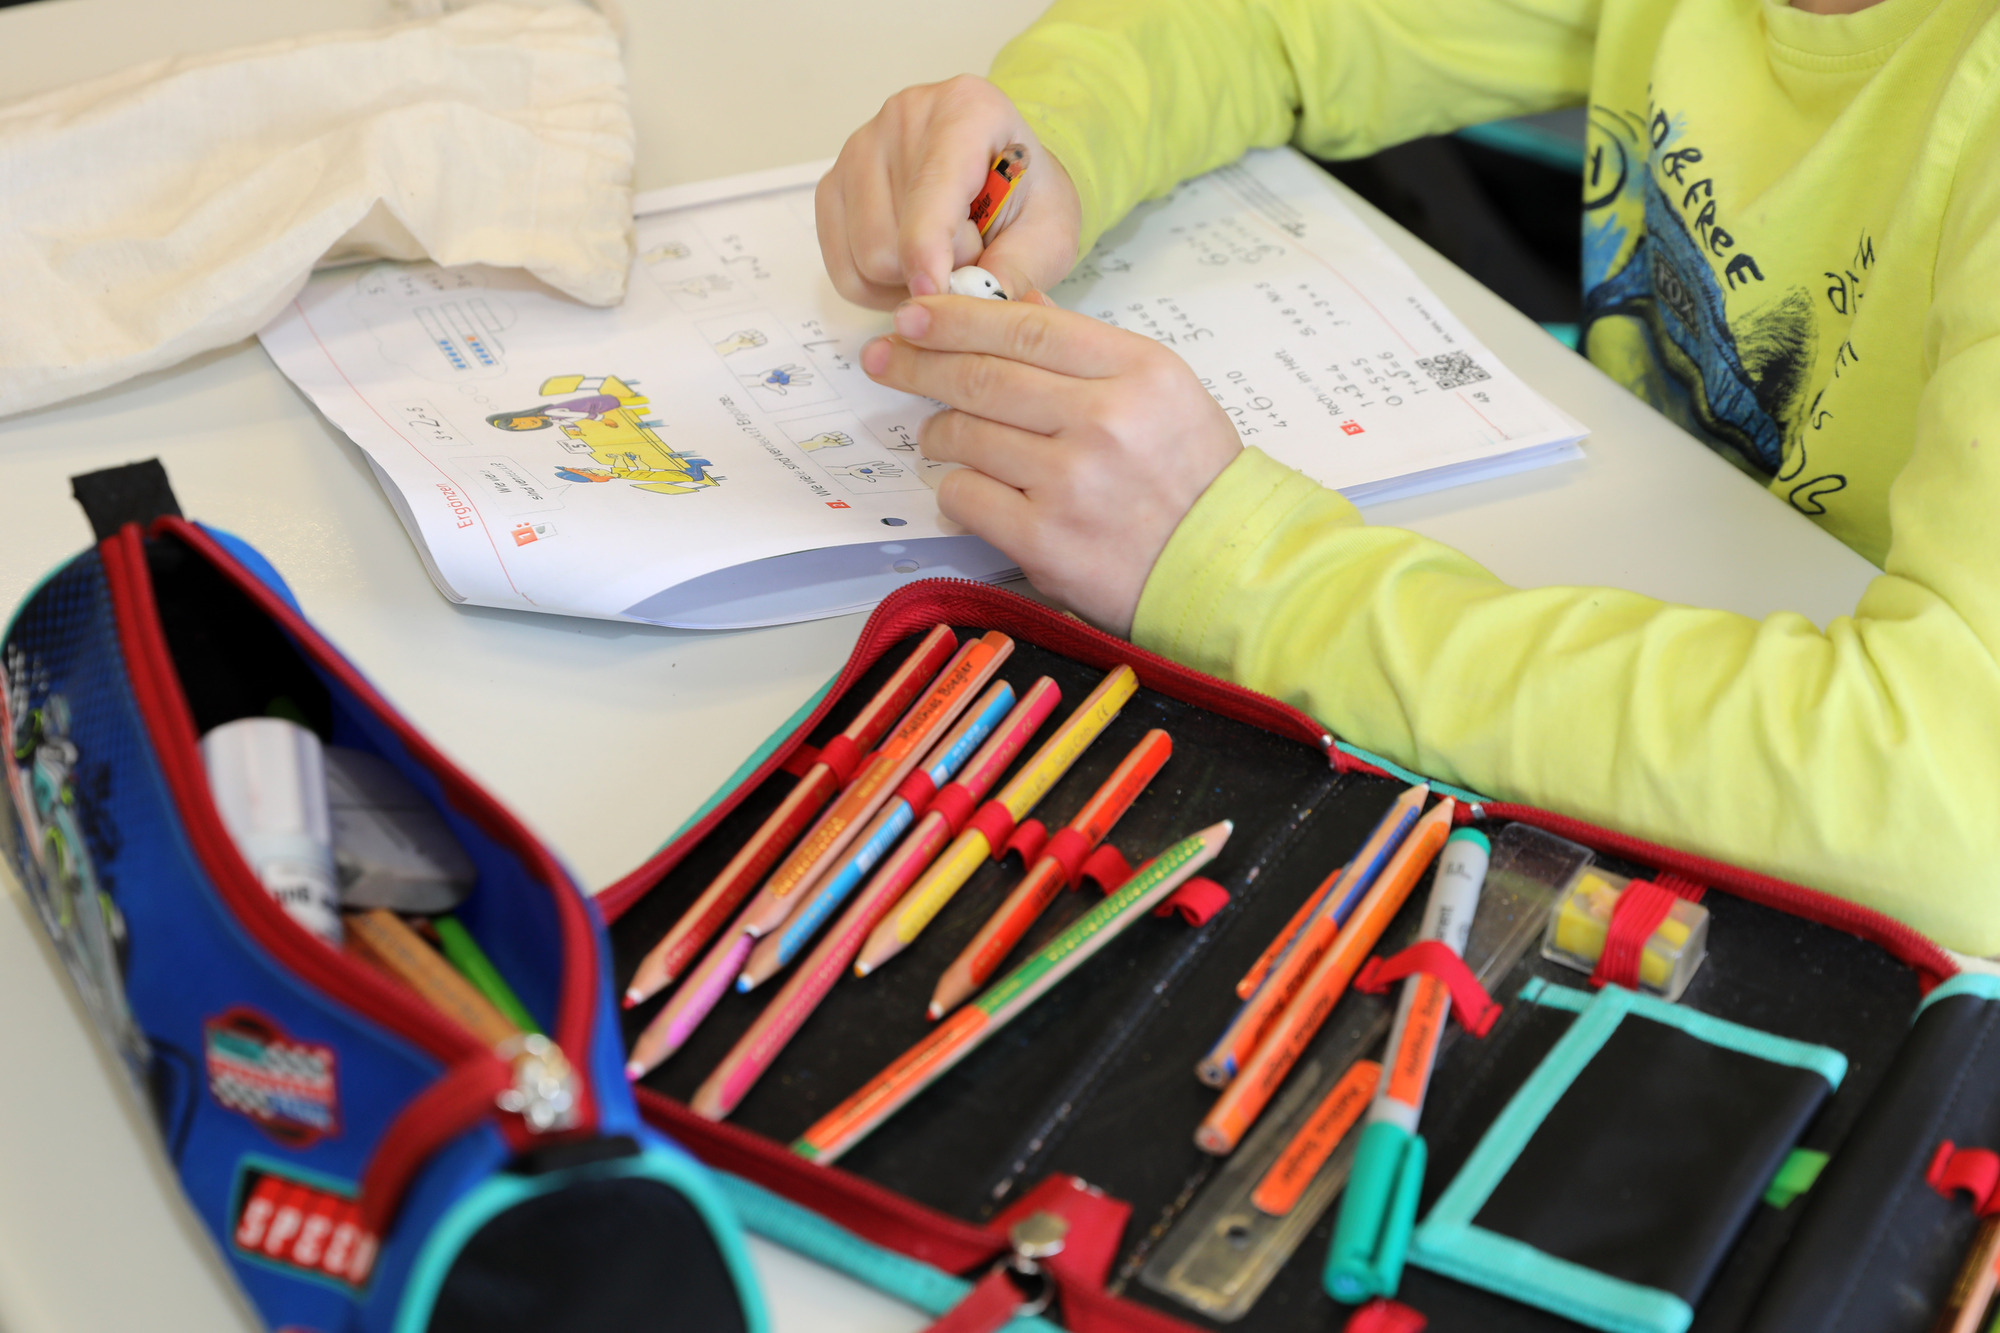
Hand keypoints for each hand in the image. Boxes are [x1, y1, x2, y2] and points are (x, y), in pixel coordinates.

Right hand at [818, 76, 1081, 309]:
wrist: (1007, 180)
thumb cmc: (1027, 200)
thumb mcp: (1051, 235)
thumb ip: (1016, 269)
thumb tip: (967, 305)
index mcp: (965, 111)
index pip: (929, 192)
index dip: (929, 254)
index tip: (935, 293)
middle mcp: (902, 117)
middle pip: (888, 242)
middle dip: (933, 271)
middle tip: (971, 255)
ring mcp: (859, 149)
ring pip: (863, 260)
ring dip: (907, 281)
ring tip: (944, 255)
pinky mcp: (834, 186)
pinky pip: (844, 269)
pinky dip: (879, 287)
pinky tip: (912, 265)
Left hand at [861, 295, 1241, 635]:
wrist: (1222, 569)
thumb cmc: (1191, 478)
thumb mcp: (1161, 391)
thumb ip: (1086, 347)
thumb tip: (1015, 300)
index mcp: (1138, 372)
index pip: (1027, 328)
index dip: (958, 317)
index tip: (915, 315)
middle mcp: (1104, 421)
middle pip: (985, 376)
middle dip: (921, 363)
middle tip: (886, 359)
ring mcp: (1072, 483)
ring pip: (967, 436)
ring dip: (938, 433)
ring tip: (936, 435)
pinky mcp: (1045, 541)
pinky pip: (966, 497)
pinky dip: (954, 489)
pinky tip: (963, 487)